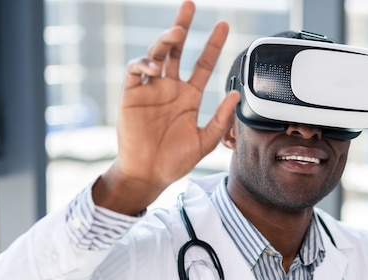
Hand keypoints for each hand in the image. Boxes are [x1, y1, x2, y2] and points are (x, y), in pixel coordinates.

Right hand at [93, 1, 239, 213]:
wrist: (149, 175)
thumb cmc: (175, 161)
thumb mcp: (204, 142)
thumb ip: (220, 120)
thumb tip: (236, 95)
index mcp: (188, 97)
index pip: (203, 64)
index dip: (213, 45)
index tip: (223, 25)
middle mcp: (170, 88)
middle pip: (176, 49)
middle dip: (182, 26)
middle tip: (190, 5)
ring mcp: (150, 89)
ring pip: (156, 55)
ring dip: (165, 40)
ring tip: (176, 33)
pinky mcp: (131, 95)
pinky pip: (136, 72)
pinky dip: (143, 64)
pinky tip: (154, 66)